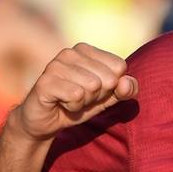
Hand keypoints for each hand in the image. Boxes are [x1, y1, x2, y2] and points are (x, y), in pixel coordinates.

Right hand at [11, 43, 137, 140]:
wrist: (44, 122)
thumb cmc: (77, 104)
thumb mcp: (107, 98)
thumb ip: (125, 89)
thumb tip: (127, 82)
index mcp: (86, 50)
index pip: (119, 67)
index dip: (111, 86)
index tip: (93, 91)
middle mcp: (70, 52)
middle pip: (108, 78)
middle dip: (98, 95)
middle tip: (80, 98)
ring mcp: (55, 65)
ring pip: (93, 87)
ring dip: (84, 102)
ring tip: (70, 101)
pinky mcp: (45, 82)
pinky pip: (76, 96)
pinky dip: (73, 106)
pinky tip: (61, 104)